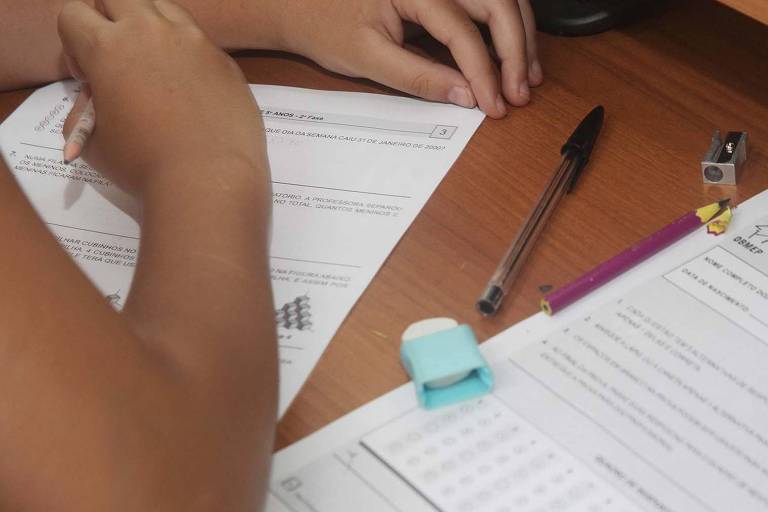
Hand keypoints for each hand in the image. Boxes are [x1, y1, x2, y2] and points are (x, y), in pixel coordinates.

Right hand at [59, 0, 266, 193]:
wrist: (209, 182)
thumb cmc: (145, 167)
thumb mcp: (94, 143)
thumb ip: (84, 111)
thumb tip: (95, 99)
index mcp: (108, 47)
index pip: (73, 13)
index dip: (74, 45)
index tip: (90, 79)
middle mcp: (152, 32)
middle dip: (108, 20)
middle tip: (118, 61)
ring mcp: (194, 42)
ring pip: (163, 7)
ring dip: (150, 27)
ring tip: (155, 69)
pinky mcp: (224, 60)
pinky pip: (199, 41)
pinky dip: (186, 55)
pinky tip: (191, 94)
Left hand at [274, 0, 540, 117]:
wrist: (299, 3)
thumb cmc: (324, 26)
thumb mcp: (367, 58)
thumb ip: (418, 77)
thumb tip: (464, 96)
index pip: (462, 30)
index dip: (484, 71)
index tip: (494, 105)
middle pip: (497, 2)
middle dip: (516, 50)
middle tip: (520, 93)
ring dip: (521, 35)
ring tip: (527, 77)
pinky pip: (486, 0)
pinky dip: (506, 26)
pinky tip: (513, 52)